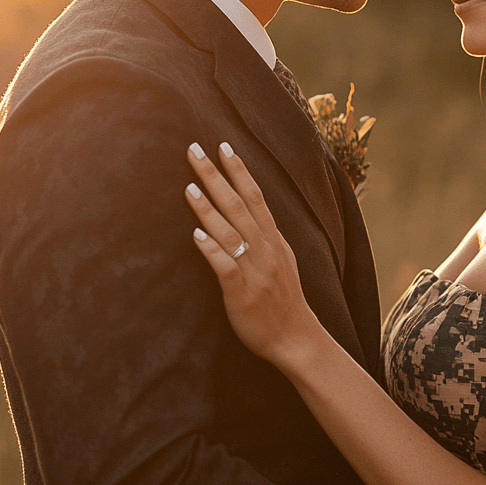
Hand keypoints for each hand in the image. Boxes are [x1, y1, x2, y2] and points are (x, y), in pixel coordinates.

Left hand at [185, 142, 321, 366]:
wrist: (295, 338)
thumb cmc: (284, 300)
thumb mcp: (282, 260)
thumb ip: (265, 237)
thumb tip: (250, 214)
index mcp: (274, 239)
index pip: (256, 196)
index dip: (239, 170)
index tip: (223, 146)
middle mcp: (265, 249)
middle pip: (239, 205)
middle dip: (216, 176)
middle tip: (194, 150)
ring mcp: (255, 270)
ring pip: (230, 232)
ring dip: (209, 208)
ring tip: (190, 186)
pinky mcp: (242, 292)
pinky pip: (226, 267)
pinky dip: (212, 249)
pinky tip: (196, 235)